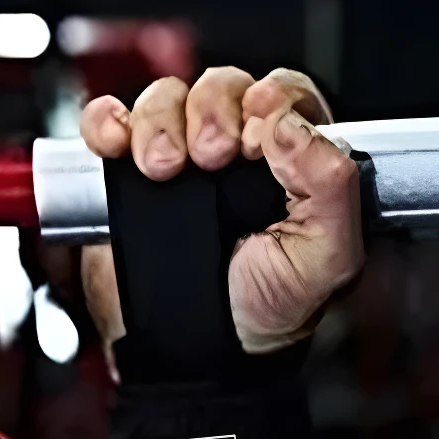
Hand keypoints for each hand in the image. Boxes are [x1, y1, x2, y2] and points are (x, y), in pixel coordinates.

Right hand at [78, 67, 361, 374]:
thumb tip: (292, 127)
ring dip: (160, 121)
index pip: (285, 95)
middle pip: (223, 85)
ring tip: (164, 169)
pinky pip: (109, 120)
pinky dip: (106, 122)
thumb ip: (332, 188)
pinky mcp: (128, 173)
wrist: (196, 353)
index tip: (258, 139)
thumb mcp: (326, 260)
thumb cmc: (266, 308)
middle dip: (213, 109)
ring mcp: (181, 157)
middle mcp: (238, 151)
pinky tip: (118, 148)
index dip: (269, 100)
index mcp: (293, 161)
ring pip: (166, 96)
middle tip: (212, 158)